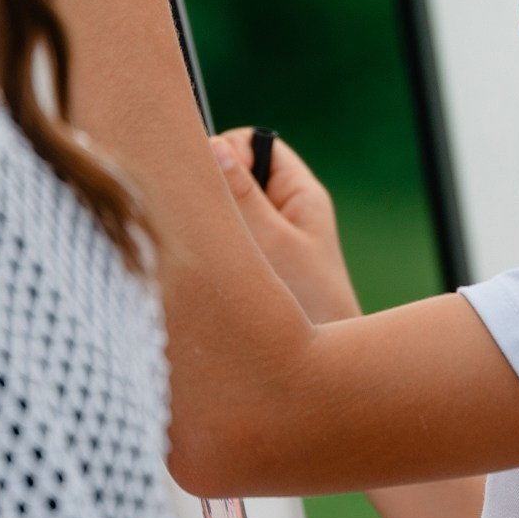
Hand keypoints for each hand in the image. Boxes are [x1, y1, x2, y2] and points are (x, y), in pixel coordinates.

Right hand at [208, 128, 361, 325]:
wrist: (321, 373)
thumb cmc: (310, 305)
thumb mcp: (273, 243)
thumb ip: (242, 195)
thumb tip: (214, 145)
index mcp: (298, 194)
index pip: (255, 144)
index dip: (228, 151)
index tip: (213, 182)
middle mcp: (282, 212)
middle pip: (233, 175)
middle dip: (210, 189)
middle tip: (197, 217)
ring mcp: (264, 241)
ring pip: (221, 211)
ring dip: (207, 224)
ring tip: (201, 249)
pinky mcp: (248, 268)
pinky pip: (218, 242)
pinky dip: (205, 249)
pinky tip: (199, 269)